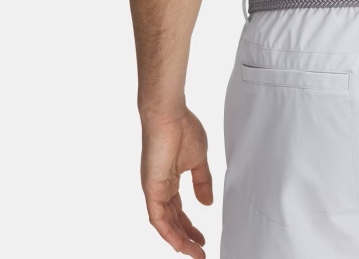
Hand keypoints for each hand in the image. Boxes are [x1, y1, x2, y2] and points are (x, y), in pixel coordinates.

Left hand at [141, 108, 213, 257]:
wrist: (169, 114)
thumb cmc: (183, 128)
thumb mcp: (199, 159)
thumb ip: (202, 181)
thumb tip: (207, 202)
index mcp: (170, 179)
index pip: (179, 210)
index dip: (190, 226)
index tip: (202, 238)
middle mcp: (160, 187)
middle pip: (172, 220)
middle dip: (186, 237)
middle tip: (200, 251)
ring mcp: (154, 189)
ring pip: (164, 223)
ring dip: (178, 240)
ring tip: (194, 252)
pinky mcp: (151, 188)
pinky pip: (157, 217)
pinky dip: (167, 232)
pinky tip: (178, 243)